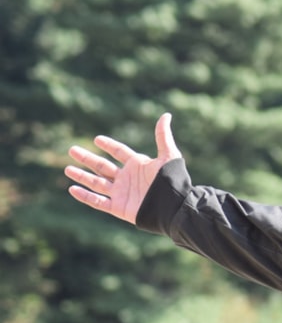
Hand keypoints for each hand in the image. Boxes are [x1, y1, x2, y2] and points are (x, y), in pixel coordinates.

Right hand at [65, 113, 181, 223]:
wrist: (173, 205)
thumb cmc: (172, 180)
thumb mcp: (168, 155)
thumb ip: (162, 136)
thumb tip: (166, 115)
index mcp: (138, 165)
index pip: (120, 152)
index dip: (109, 145)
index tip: (97, 139)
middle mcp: (127, 178)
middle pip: (103, 166)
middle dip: (87, 158)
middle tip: (72, 150)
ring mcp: (121, 193)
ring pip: (96, 183)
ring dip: (82, 176)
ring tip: (67, 169)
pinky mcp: (118, 207)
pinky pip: (98, 201)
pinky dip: (85, 196)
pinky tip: (72, 189)